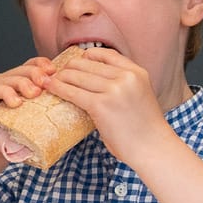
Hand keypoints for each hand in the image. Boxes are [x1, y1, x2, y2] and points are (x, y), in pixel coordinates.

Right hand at [0, 59, 51, 165]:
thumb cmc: (14, 139)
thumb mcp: (35, 119)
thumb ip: (46, 107)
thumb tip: (71, 101)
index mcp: (16, 82)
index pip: (31, 65)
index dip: (42, 64)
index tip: (54, 72)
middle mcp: (2, 81)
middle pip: (22, 69)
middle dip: (36, 74)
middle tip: (46, 84)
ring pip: (10, 78)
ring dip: (23, 84)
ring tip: (33, 94)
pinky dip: (6, 93)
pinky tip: (15, 103)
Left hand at [40, 46, 167, 162]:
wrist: (153, 148)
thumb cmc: (144, 128)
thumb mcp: (139, 94)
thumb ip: (122, 83)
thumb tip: (96, 79)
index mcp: (136, 72)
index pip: (105, 53)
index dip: (86, 56)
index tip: (75, 63)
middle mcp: (126, 77)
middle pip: (86, 63)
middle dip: (69, 67)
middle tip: (58, 74)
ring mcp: (114, 90)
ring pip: (76, 75)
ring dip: (60, 77)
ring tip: (50, 81)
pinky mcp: (101, 105)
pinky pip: (72, 92)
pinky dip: (58, 88)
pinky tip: (51, 88)